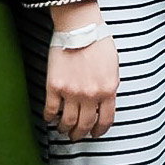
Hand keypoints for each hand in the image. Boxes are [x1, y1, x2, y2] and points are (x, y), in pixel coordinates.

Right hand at [44, 3, 116, 140]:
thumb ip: (109, 86)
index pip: (105, 120)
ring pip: (67, 123)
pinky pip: (51, 111)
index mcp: (108, 89)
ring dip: (65, 130)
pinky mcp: (54, 87)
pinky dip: (50, 118)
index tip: (95, 133)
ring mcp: (71, 92)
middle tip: (77, 136)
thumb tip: (104, 103)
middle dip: (81, 134)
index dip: (100, 131)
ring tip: (63, 130)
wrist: (80, 28)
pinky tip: (51, 118)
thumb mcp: (114, 66)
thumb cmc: (99, 42)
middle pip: (85, 125)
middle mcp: (90, 95)